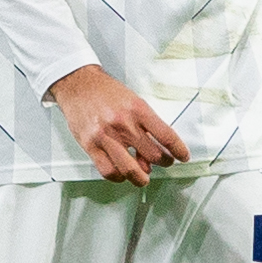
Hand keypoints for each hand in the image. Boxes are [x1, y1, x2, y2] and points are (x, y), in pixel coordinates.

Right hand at [48, 64, 189, 185]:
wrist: (78, 84)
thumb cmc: (105, 92)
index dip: (178, 150)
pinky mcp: (90, 145)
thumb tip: (152, 150)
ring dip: (141, 178)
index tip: (183, 156)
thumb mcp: (132, 100)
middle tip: (163, 163)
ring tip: (143, 177)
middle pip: (152, 155)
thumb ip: (144, 124)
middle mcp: (123, 123)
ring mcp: (106, 136)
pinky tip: (121, 174)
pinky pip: (108, 171)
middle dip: (163, 162)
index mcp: (137, 110)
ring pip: (131, 169)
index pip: (166, 135)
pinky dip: (118, 177)